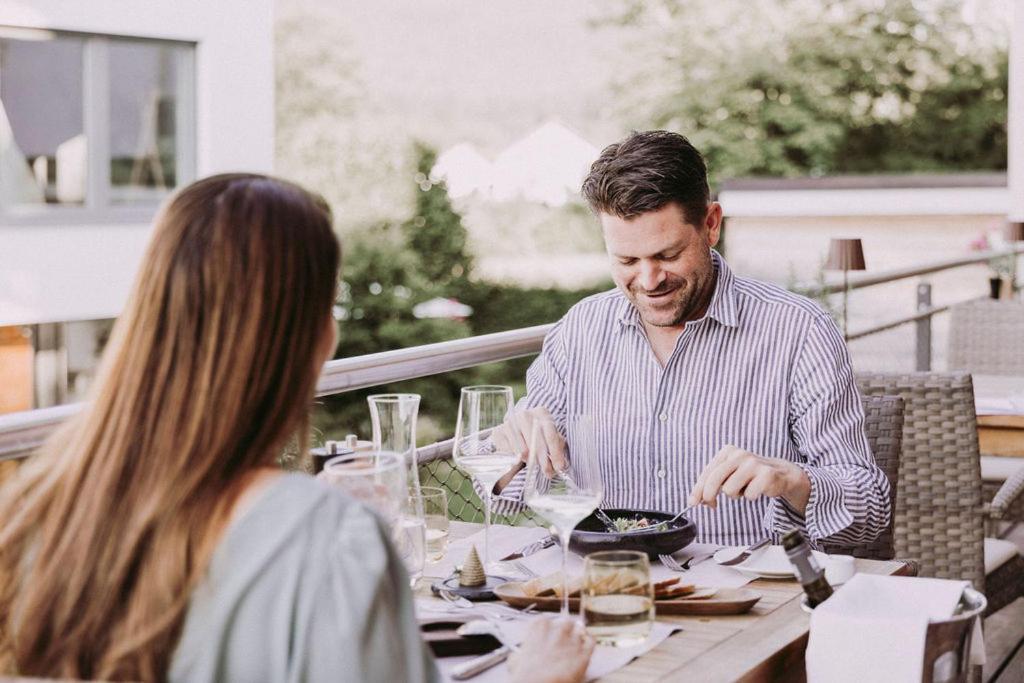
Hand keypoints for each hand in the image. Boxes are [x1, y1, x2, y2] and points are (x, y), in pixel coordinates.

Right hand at [492, 406, 566, 476]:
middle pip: (535, 441)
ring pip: (522, 449)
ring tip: (532, 462)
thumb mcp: (550, 437)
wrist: (517, 429)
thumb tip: (560, 465)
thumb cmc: (539, 435)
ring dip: (529, 460)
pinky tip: (519, 458)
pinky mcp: (498, 431)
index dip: (555, 453)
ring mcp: (510, 422)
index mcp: (541, 413)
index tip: (559, 467)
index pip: (550, 435)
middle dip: (543, 460)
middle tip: (547, 472)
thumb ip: (557, 448)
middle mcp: (525, 414)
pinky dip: (515, 459)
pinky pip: (509, 452)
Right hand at [508, 617, 593, 682]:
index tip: (545, 626)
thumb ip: (517, 658)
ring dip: (578, 630)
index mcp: (537, 638)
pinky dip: (590, 638)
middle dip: (565, 625)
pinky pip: (591, 641)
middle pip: (563, 622)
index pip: (541, 621)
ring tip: (578, 633)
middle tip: (565, 631)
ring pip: (578, 628)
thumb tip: (516, 657)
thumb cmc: (527, 680)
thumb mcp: (515, 667)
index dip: (544, 622)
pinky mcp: (583, 658)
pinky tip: (588, 640)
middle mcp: (554, 638)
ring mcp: (570, 646)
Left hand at [688, 445, 810, 513]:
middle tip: (711, 505)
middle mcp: (739, 455)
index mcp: (727, 451)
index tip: (692, 502)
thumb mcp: (728, 475)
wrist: (780, 473)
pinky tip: (756, 489)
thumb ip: (711, 484)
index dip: (698, 489)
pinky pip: (748, 495)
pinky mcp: (766, 475)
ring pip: (730, 490)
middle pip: (715, 479)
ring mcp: (754, 464)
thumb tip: (696, 500)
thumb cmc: (748, 475)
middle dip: (709, 495)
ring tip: (744, 489)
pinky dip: (750, 497)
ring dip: (736, 495)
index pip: (707, 472)